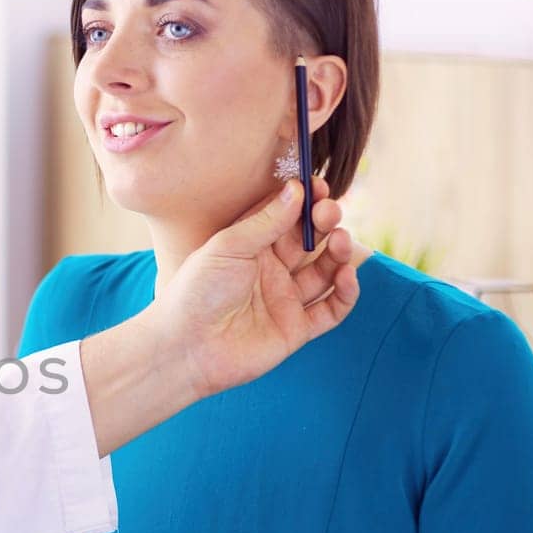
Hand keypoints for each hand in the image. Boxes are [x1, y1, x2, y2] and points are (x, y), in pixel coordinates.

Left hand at [152, 177, 359, 399]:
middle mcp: (269, 271)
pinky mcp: (296, 329)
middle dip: (323, 223)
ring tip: (341, 240)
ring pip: (324, 272)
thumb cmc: (197, 292)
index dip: (304, 201)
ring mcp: (284, 300)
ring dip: (338, 254)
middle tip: (329, 212)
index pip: (284, 218)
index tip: (318, 186)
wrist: (186, 347)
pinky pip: (331, 310)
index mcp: (249, 247)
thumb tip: (296, 188)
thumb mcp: (229, 246)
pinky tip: (346, 275)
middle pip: (308, 242)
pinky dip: (345, 293)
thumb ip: (266, 221)